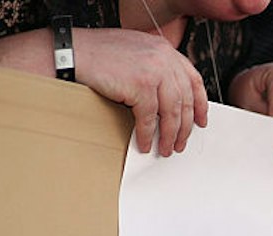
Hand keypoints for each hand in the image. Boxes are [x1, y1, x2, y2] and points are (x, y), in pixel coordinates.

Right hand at [74, 27, 207, 156]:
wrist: (71, 51)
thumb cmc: (98, 54)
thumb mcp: (137, 52)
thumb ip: (157, 67)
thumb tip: (171, 98)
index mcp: (165, 49)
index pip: (193, 80)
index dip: (200, 104)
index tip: (201, 121)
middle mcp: (163, 58)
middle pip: (185, 101)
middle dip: (185, 127)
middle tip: (180, 143)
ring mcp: (153, 71)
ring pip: (171, 113)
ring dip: (169, 136)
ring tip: (166, 149)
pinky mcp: (140, 86)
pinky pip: (149, 119)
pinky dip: (147, 135)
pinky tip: (144, 144)